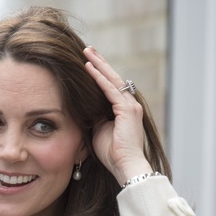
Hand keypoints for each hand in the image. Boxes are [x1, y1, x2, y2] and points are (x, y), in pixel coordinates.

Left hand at [83, 46, 152, 184]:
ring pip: (112, 80)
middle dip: (100, 63)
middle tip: (87, 49)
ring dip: (98, 65)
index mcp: (124, 110)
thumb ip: (95, 117)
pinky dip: (99, 79)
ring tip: (86, 52)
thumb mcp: (99, 131)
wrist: (125, 166)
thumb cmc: (113, 154)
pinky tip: (89, 68)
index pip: (111, 87)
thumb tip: (84, 107)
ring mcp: (131, 106)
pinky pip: (110, 90)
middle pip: (113, 78)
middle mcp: (130, 105)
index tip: (88, 63)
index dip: (100, 74)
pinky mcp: (127, 110)